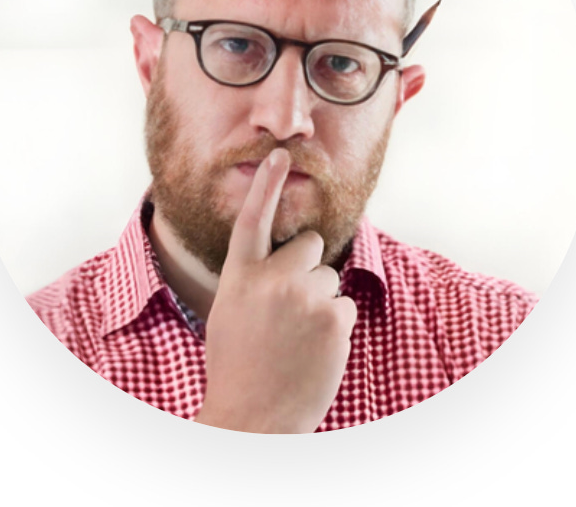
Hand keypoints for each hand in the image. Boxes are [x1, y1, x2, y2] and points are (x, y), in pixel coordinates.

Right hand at [195, 148, 356, 432]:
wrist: (253, 420)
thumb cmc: (238, 368)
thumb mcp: (230, 315)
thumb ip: (254, 281)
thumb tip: (285, 263)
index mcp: (239, 277)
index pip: (253, 219)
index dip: (266, 185)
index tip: (280, 154)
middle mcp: (272, 279)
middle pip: (309, 244)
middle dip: (308, 266)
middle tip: (293, 304)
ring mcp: (305, 296)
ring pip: (330, 279)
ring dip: (321, 302)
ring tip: (299, 337)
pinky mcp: (335, 317)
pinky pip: (345, 306)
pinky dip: (336, 327)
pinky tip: (315, 350)